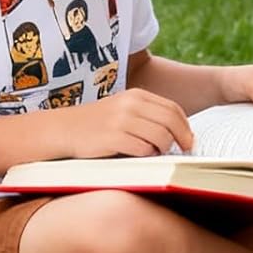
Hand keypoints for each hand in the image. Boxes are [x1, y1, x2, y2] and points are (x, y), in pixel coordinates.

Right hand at [61, 88, 193, 157]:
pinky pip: (143, 149)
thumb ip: (147, 115)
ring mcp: (122, 120)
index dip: (185, 126)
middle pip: (171, 121)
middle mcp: (130, 104)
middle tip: (184, 151)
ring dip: (164, 149)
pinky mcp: (113, 138)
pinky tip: (141, 157)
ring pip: (161, 136)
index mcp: (136, 95)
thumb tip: (180, 133)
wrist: (63, 129)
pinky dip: (148, 156)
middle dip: (182, 138)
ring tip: (157, 154)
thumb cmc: (97, 124)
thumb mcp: (123, 110)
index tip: (189, 140)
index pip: (172, 109)